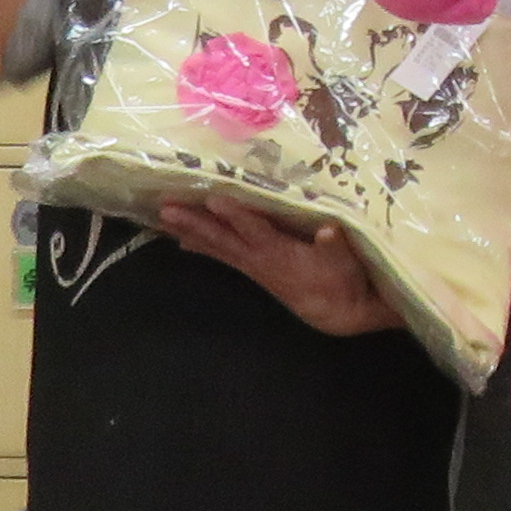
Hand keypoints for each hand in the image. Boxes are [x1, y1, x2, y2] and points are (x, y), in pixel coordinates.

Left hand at [151, 194, 398, 339]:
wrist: (336, 311)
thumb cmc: (343, 280)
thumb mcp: (345, 262)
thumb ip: (335, 246)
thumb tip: (330, 230)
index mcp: (280, 253)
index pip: (255, 231)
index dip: (236, 215)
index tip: (213, 199)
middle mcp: (259, 260)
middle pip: (223, 239)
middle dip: (196, 223)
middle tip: (167, 209)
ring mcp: (253, 264)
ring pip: (217, 246)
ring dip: (191, 231)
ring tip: (165, 218)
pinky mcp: (253, 268)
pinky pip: (222, 254)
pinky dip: (202, 246)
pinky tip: (184, 241)